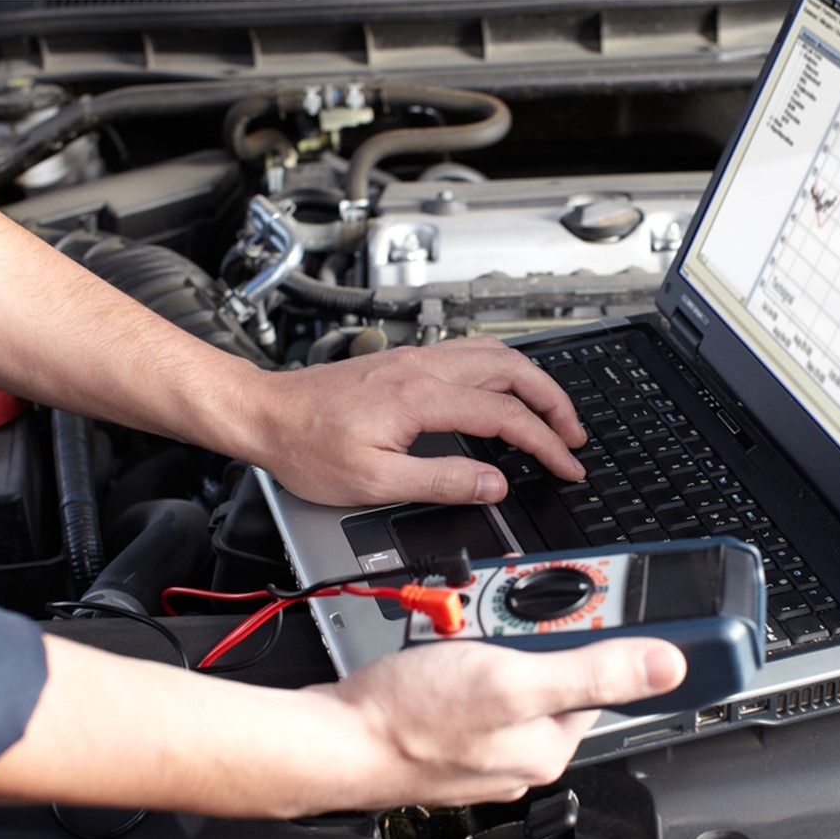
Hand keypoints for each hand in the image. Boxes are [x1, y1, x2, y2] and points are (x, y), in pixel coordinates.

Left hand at [249, 336, 587, 505]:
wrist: (264, 414)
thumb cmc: (306, 447)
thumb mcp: (374, 482)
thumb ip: (442, 481)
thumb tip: (494, 484)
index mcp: (421, 397)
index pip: (505, 415)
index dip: (545, 443)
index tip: (567, 465)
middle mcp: (423, 367)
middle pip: (513, 369)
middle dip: (554, 402)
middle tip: (574, 435)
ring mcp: (415, 359)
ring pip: (495, 354)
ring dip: (532, 381)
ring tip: (552, 413)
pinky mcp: (405, 361)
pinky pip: (471, 354)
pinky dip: (504, 372)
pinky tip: (505, 392)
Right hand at [314, 638, 686, 807]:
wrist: (333, 738)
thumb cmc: (410, 717)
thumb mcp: (513, 680)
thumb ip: (593, 671)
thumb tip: (666, 665)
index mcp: (551, 740)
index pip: (600, 673)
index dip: (591, 627)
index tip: (578, 596)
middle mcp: (524, 746)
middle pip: (552, 662)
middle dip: (526, 625)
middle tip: (494, 612)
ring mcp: (485, 738)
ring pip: (509, 663)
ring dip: (490, 631)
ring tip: (460, 626)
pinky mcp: (453, 726)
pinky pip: (474, 675)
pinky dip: (462, 650)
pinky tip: (442, 642)